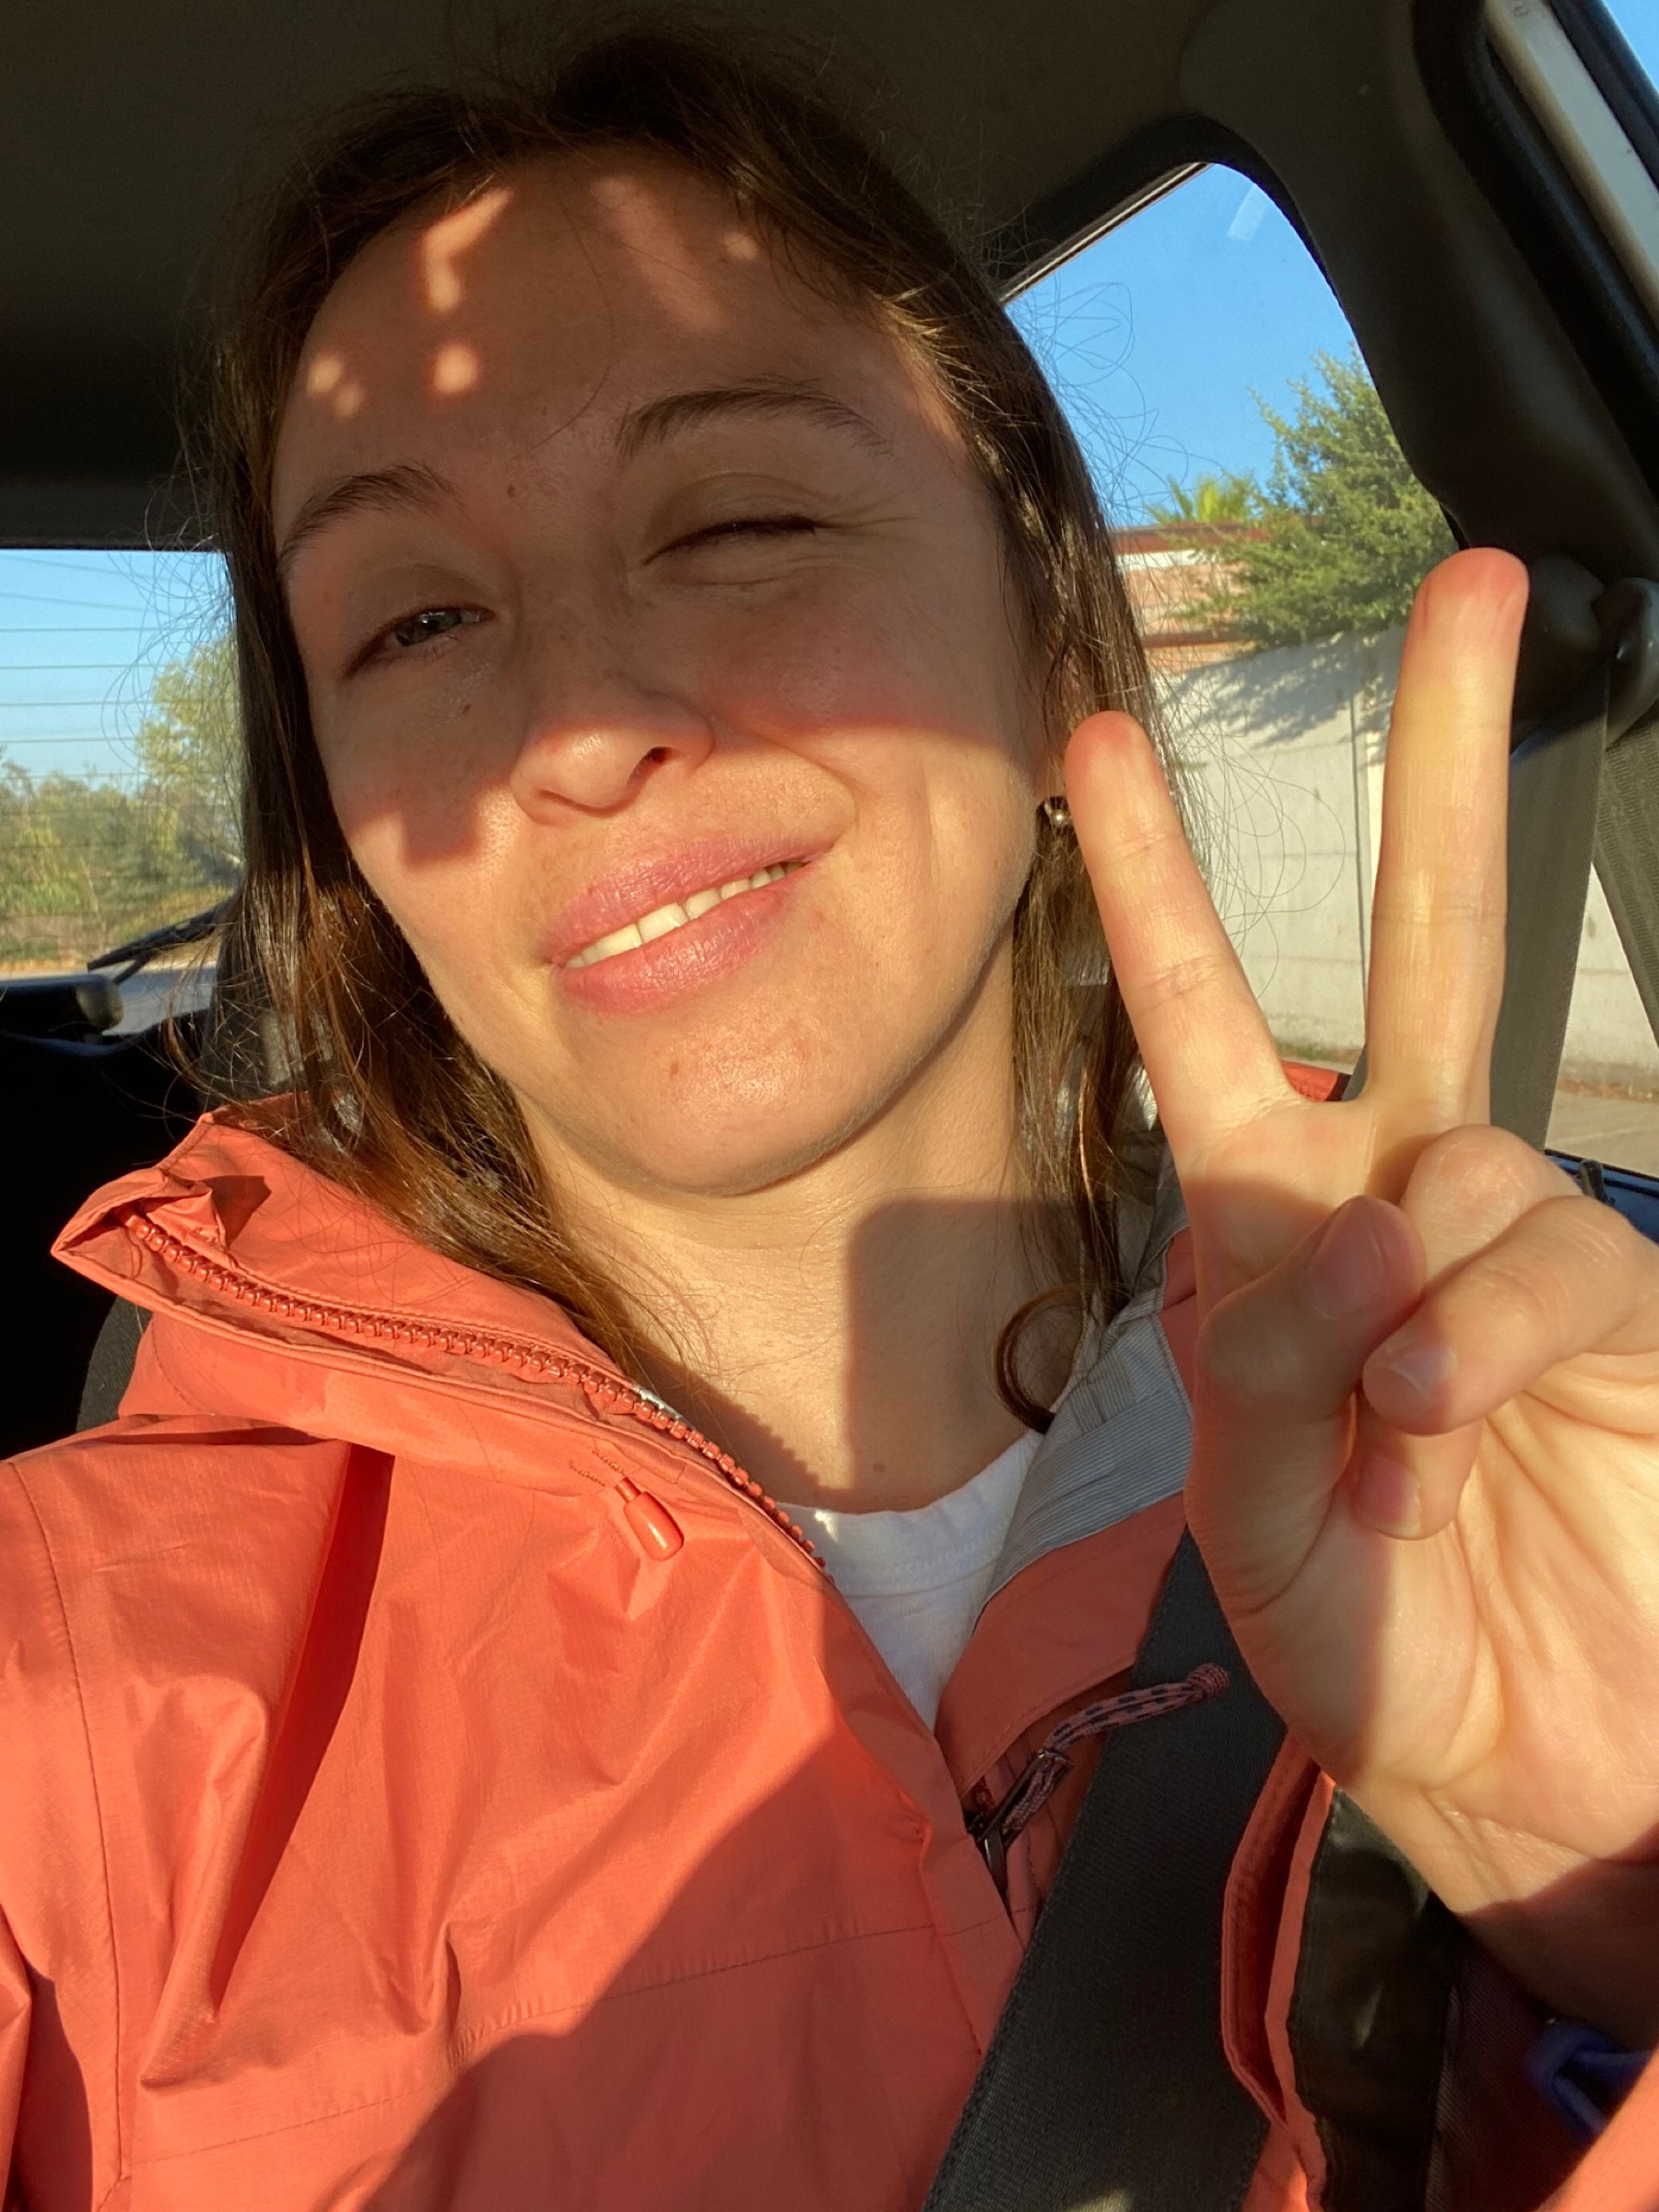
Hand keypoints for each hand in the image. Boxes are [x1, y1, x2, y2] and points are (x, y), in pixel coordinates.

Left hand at [1068, 549, 1658, 2045]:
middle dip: (1446, 771)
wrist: (1525, 1774)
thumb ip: (1266, 1375)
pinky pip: (1542, 1257)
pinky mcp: (1626, 1306)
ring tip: (1394, 1438)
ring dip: (1409, 1289)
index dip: (1155, 892)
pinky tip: (1446, 1430)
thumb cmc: (1370, 1648)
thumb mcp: (1252, 1524)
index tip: (1101, 743)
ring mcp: (1519, 1248)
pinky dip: (1480, 1337)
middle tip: (1483, 578)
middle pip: (1427, 946)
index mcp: (1276, 1235)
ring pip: (1468, 1148)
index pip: (1212, 1029)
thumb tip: (1356, 1237)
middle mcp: (1402, 1204)